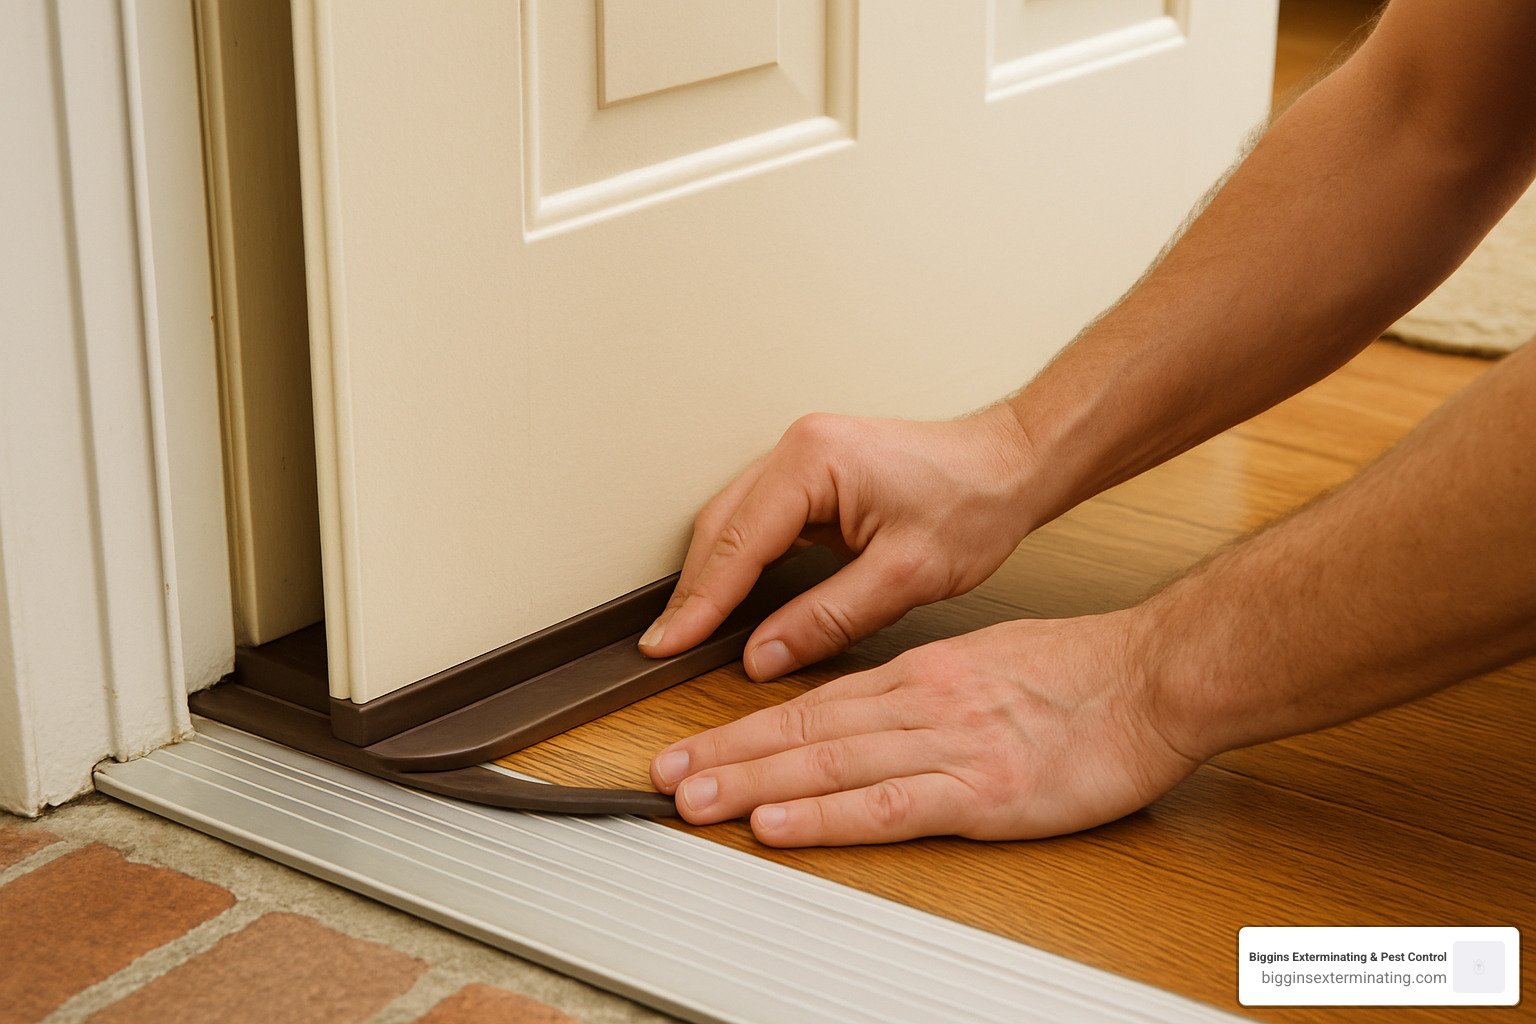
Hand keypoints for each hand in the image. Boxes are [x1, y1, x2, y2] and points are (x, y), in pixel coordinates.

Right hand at [638, 405, 1036, 679]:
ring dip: (711, 574)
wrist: (1011, 467)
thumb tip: (762, 656)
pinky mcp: (814, 474)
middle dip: (693, 589)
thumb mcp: (904, 576)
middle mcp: (798, 447)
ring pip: (732, 520)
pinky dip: (738, 559)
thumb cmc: (974, 503)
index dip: (701, 601)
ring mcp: (803, 456)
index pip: (737, 541)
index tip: (668, 643)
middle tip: (664, 645)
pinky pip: (758, 518)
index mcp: (813, 461)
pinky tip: (730, 596)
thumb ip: (826, 619)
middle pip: (721, 525)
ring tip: (687, 628)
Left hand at [648, 611, 1200, 844]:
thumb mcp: (984, 662)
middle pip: (803, 733)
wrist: (1151, 680)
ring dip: (753, 783)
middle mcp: (918, 704)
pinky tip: (779, 825)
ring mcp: (947, 746)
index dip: (745, 729)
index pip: (812, 705)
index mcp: (919, 675)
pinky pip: (887, 805)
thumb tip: (868, 713)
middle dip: (725, 756)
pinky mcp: (982, 790)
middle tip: (664, 777)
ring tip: (693, 799)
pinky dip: (825, 817)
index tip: (695, 746)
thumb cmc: (1080, 674)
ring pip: (828, 765)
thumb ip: (923, 691)